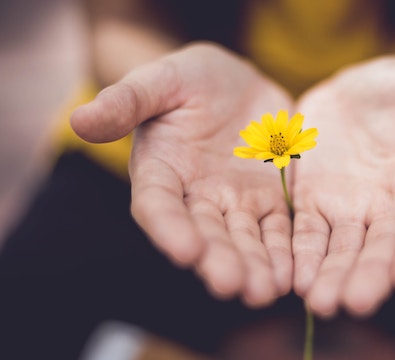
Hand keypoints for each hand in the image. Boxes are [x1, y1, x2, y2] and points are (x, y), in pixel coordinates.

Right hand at [71, 42, 294, 306]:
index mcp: (161, 172)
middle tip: (232, 285)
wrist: (236, 84)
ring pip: (244, 239)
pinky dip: (284, 252)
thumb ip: (126, 101)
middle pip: (206, 234)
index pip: (159, 206)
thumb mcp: (161, 80)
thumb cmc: (189, 79)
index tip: (185, 251)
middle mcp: (196, 197)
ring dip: (254, 266)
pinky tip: (293, 275)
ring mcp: (235, 202)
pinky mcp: (269, 200)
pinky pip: (278, 229)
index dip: (170, 229)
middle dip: (218, 260)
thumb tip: (79, 119)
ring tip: (265, 291)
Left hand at [291, 56, 394, 316]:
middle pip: (382, 245)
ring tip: (321, 303)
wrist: (354, 91)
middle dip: (370, 274)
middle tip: (357, 303)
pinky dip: (301, 255)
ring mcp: (350, 208)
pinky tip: (294, 279)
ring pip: (343, 248)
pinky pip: (307, 233)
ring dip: (333, 275)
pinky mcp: (314, 203)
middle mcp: (390, 206)